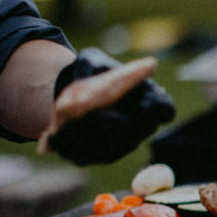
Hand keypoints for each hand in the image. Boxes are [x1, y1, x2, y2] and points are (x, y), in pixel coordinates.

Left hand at [48, 48, 175, 164]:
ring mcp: (123, 145)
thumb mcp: (90, 60)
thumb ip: (89, 67)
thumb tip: (83, 88)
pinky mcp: (101, 156)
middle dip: (108, 123)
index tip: (142, 103)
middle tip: (84, 111)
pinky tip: (51, 136)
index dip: (157, 109)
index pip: (165, 111)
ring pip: (106, 147)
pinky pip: (87, 157)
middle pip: (133, 133)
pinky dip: (67, 147)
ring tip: (59, 122)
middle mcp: (141, 127)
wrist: (74, 93)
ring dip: (81, 135)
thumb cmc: (92, 73)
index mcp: (150, 100)